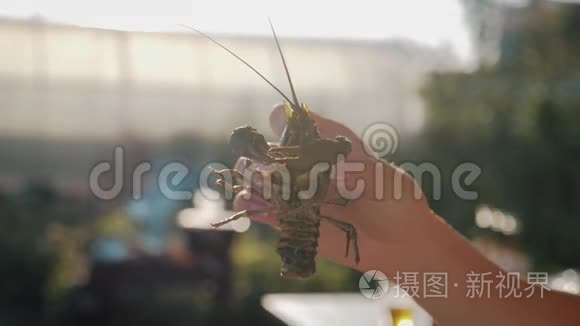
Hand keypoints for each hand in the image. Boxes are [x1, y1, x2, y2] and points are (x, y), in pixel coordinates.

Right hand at [233, 104, 431, 271]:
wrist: (403, 243)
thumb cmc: (398, 203)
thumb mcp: (385, 180)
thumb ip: (361, 171)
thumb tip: (336, 170)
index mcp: (333, 148)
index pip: (305, 127)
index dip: (288, 122)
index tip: (276, 118)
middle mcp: (313, 169)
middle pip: (279, 156)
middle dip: (261, 156)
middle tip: (254, 161)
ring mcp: (303, 196)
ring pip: (270, 185)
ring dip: (254, 183)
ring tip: (246, 185)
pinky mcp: (299, 223)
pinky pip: (273, 214)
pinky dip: (258, 209)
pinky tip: (249, 205)